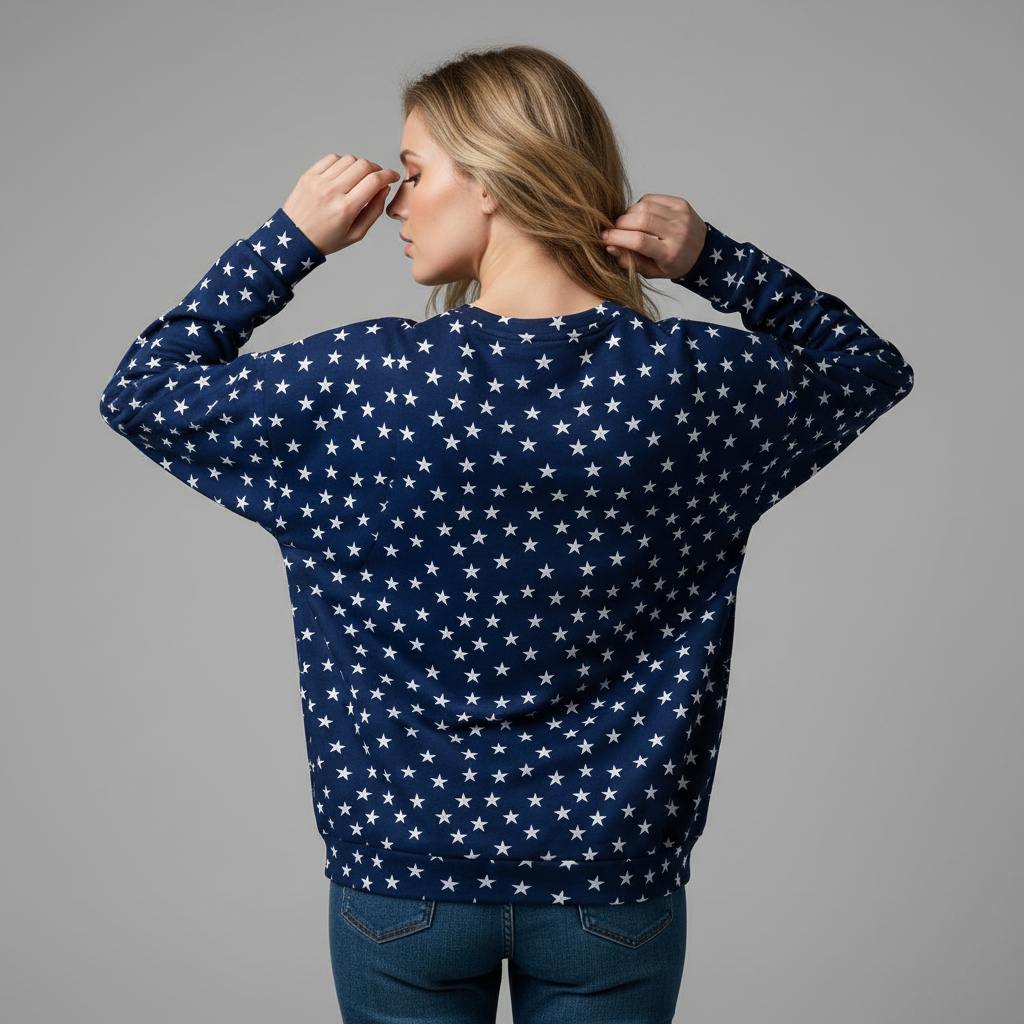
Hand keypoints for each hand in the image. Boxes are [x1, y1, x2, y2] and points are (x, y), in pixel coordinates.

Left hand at [282, 154, 401, 255]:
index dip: (388, 175)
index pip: (374, 181)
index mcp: (346, 209)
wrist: (294, 238)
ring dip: (359, 166)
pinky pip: (332, 158)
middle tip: (378, 177)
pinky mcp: (309, 175)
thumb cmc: (326, 239)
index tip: (393, 176)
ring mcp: (319, 181)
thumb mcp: (356, 234)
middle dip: (376, 169)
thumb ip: (374, 211)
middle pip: (363, 166)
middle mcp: (332, 191)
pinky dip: (342, 163)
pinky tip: (343, 174)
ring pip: (349, 159)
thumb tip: (384, 189)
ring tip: (359, 178)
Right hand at [602, 194, 706, 278]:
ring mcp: (680, 216)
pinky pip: (652, 198)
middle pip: (641, 220)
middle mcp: (677, 233)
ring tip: (628, 223)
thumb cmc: (673, 264)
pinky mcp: (680, 204)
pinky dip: (640, 206)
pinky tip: (640, 215)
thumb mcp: (651, 271)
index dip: (618, 237)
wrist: (703, 252)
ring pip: (645, 206)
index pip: (640, 241)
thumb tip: (610, 246)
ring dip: (629, 214)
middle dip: (621, 224)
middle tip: (615, 230)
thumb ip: (629, 261)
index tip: (604, 237)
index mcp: (670, 254)